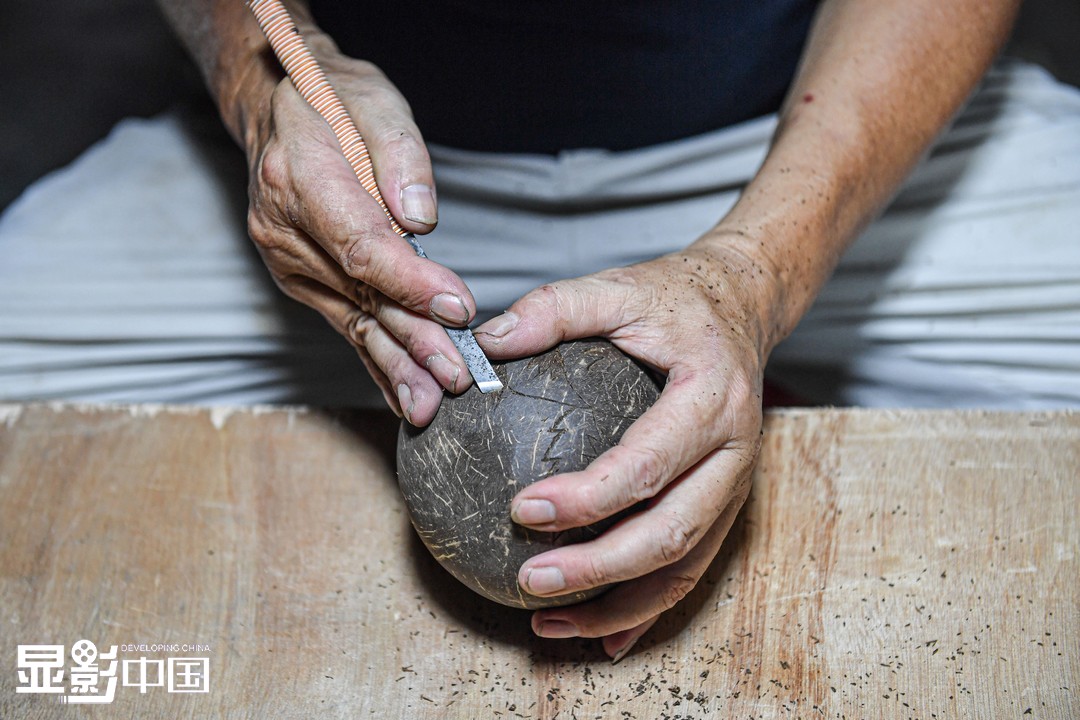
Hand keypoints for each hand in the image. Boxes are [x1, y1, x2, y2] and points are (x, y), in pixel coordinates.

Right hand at [244, 54, 475, 423]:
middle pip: (360, 293)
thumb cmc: (331, 99)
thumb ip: (400, 154)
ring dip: (395, 364)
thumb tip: (421, 219)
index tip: (456, 306)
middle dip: (412, 340)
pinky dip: (376, 359)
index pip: (360, 244)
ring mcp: (289, 261)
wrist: (275, 108)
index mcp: (300, 179)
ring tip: (430, 403)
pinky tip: (401, 393)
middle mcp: (285, 230)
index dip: (410, 281)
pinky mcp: (303, 279)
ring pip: (353, 319)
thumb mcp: (372, 100)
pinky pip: (346, 322)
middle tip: (454, 376)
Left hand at [475, 242, 772, 659]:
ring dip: (619, 605)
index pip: (648, 463)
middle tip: (531, 580)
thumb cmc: (676, 300)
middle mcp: (733, 453)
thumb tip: (483, 345)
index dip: (587, 498)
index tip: (521, 510)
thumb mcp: (618, 286)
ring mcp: (734, 486)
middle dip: (600, 569)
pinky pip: (688, 568)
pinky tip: (598, 633)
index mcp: (712, 399)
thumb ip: (554, 309)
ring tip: (550, 623)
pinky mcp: (724, 505)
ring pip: (683, 567)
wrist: (740, 308)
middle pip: (670, 533)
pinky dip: (646, 609)